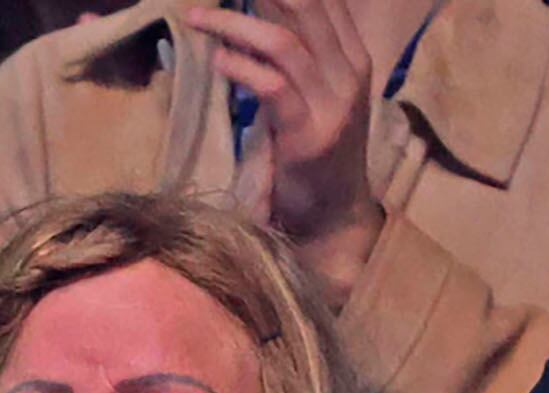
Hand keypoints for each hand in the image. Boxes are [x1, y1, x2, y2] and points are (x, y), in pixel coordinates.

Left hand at [186, 1, 384, 300]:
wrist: (333, 215)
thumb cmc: (311, 154)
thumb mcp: (308, 96)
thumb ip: (289, 57)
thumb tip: (250, 15)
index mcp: (352, 57)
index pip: (321, 1)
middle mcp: (348, 72)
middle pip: (305, 9)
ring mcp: (332, 103)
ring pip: (284, 42)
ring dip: (234, 24)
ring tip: (196, 17)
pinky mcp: (309, 134)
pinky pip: (273, 86)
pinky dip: (241, 67)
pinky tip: (217, 59)